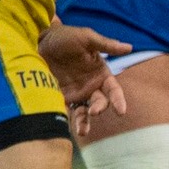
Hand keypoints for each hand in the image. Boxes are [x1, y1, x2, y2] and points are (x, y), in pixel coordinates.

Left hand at [38, 17, 129, 137]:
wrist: (39, 40)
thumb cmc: (66, 37)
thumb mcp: (87, 38)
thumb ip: (106, 45)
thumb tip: (129, 47)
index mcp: (101, 74)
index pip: (114, 90)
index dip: (118, 100)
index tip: (121, 111)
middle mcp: (90, 87)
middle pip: (99, 103)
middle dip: (98, 109)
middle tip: (93, 112)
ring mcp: (75, 94)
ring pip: (83, 112)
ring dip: (84, 122)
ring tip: (81, 131)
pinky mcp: (59, 97)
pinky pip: (65, 111)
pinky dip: (66, 120)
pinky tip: (64, 126)